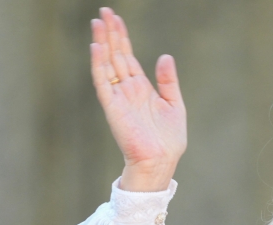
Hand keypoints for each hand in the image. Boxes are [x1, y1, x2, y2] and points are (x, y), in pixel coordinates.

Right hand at [90, 7, 186, 190]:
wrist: (161, 162)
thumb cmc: (169, 140)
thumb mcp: (174, 104)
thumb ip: (168, 81)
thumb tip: (164, 56)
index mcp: (141, 88)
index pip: (127, 56)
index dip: (122, 36)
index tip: (116, 18)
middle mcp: (127, 90)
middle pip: (115, 55)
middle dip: (110, 33)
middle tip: (104, 11)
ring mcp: (118, 97)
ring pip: (107, 64)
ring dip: (102, 43)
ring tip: (98, 22)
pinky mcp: (113, 107)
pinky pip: (102, 83)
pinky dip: (99, 65)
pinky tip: (97, 47)